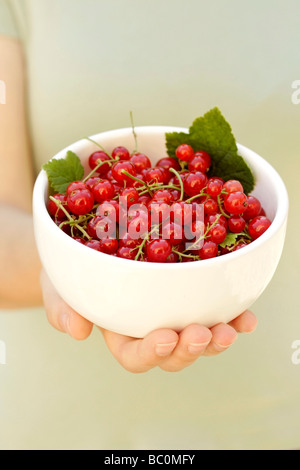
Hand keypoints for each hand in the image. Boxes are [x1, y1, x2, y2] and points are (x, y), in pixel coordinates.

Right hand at [41, 269, 256, 372]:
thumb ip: (62, 307)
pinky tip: (246, 312)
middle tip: (202, 333)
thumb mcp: (59, 284)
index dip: (151, 353)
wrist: (92, 242)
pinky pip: (216, 308)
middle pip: (175, 353)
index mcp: (121, 332)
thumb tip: (76, 332)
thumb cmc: (72, 270)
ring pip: (201, 336)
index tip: (164, 338)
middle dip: (190, 348)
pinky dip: (234, 313)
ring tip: (233, 327)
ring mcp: (175, 312)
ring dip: (219, 337)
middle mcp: (151, 327)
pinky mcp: (193, 293)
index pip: (135, 354)